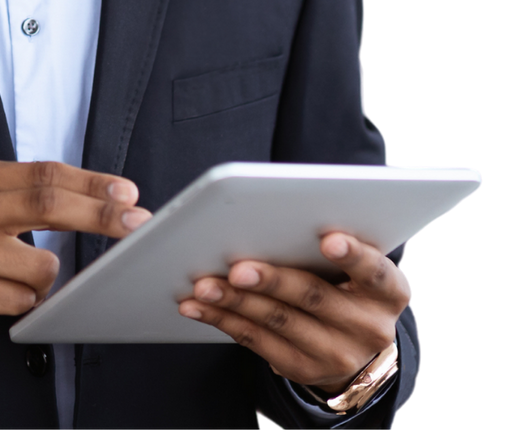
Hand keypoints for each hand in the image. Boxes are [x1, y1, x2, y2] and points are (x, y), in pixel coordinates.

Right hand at [0, 158, 149, 339]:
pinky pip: (17, 302)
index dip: (92, 183)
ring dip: (45, 277)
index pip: (44, 173)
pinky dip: (21, 301)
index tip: (128, 192)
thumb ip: (13, 191)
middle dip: (100, 214)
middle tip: (136, 222)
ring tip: (16, 274)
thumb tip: (83, 195)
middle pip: (48, 204)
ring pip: (40, 267)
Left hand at [177, 232, 411, 395]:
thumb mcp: (360, 270)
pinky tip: (198, 306)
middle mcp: (368, 327)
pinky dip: (224, 320)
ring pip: (278, 322)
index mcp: (388, 292)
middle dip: (271, 280)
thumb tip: (275, 217)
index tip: (328, 238)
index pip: (375, 271)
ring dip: (235, 301)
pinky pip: (257, 342)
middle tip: (237, 267)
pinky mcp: (303, 369)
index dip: (353, 256)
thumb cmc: (350, 285)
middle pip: (313, 297)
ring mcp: (336, 354)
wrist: (359, 349)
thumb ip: (334, 247)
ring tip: (204, 285)